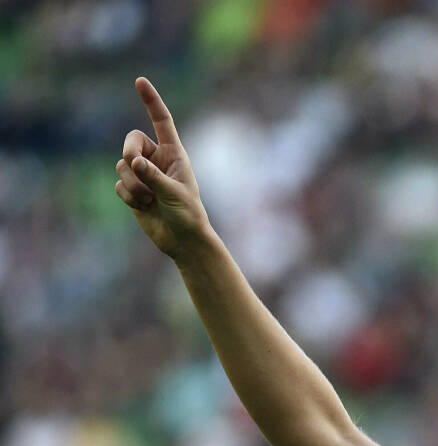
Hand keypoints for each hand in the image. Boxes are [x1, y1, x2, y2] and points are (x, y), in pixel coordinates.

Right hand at [115, 77, 208, 258]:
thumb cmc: (188, 215)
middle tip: (135, 167)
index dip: (151, 101)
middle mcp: (157, 160)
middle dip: (128, 152)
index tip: (140, 81)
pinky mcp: (133, 190)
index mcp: (174, 154)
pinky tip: (143, 207)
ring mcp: (143, 175)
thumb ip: (154, 176)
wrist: (183, 241)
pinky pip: (119, 184)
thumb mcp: (175, 194)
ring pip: (122, 165)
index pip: (162, 122)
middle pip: (131, 141)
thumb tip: (132, 161)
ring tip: (149, 200)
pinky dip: (128, 196)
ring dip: (133, 184)